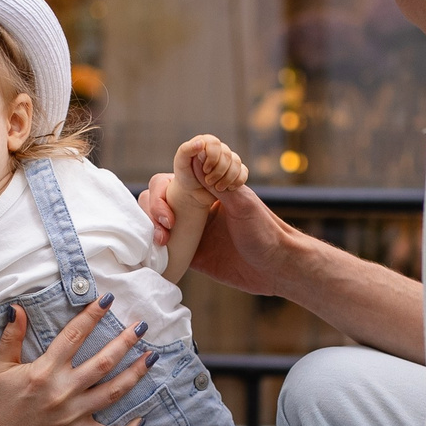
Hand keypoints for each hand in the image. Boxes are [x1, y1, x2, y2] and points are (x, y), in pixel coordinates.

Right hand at [0, 300, 152, 425]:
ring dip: (135, 374)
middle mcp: (63, 391)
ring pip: (112, 392)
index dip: (92, 315)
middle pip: (103, 362)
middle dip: (125, 342)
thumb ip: (11, 336)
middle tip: (142, 326)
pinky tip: (141, 420)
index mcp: (45, 370)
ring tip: (151, 358)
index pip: (74, 335)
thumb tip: (16, 308)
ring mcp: (73, 415)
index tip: (107, 299)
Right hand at [140, 173, 301, 298]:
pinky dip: (151, 247)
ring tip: (161, 240)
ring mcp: (189, 230)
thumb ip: (218, 184)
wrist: (276, 269)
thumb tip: (196, 156)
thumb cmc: (266, 232)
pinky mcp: (188, 254)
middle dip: (154, 207)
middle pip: (159, 197)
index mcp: (207, 190)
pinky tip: (153, 251)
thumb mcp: (243, 203)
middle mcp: (194, 207)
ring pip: (155, 220)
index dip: (164, 187)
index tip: (170, 199)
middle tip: (167, 223)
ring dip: (150, 226)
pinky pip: (161, 248)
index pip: (173, 177)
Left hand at [175, 134, 248, 196]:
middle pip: (228, 156)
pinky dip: (237, 182)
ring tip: (217, 188)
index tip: (205, 170)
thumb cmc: (185, 175)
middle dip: (218, 172)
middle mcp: (220, 148)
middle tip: (208, 182)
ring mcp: (230, 159)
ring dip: (227, 179)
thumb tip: (200, 143)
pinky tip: (228, 188)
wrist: (192, 192)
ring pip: (237, 165)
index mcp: (206, 142)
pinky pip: (244, 173)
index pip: (215, 144)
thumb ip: (186, 150)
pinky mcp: (237, 171)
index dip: (212, 158)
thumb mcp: (181, 162)